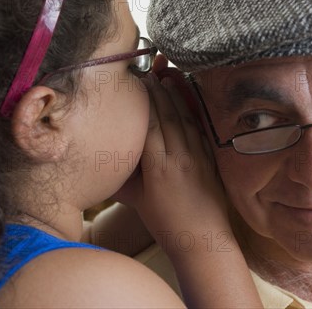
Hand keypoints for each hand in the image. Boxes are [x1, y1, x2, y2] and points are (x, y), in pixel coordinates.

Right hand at [114, 72, 228, 256]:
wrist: (203, 240)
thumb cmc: (165, 224)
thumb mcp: (137, 202)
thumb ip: (121, 179)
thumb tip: (102, 162)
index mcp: (159, 167)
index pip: (149, 124)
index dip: (143, 100)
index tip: (137, 82)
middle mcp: (179, 157)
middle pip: (168, 115)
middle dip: (158, 90)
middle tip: (150, 71)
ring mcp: (198, 157)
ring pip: (185, 118)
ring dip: (176, 95)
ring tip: (168, 76)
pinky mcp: (210, 159)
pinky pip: (199, 129)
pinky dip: (191, 111)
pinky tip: (186, 100)